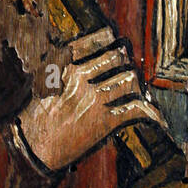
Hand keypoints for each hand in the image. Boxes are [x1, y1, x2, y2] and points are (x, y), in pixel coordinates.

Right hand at [16, 27, 166, 171]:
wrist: (31, 148)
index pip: (95, 40)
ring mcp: (93, 99)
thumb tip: (83, 54)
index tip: (115, 42)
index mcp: (62, 63)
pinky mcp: (104, 122)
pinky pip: (135, 110)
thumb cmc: (34, 114)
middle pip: (117, 57)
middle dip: (126, 62)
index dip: (110, 39)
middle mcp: (79, 76)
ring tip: (138, 91)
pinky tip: (155, 117)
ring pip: (129, 80)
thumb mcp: (41, 80)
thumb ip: (61, 64)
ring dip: (137, 86)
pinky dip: (150, 113)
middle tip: (128, 68)